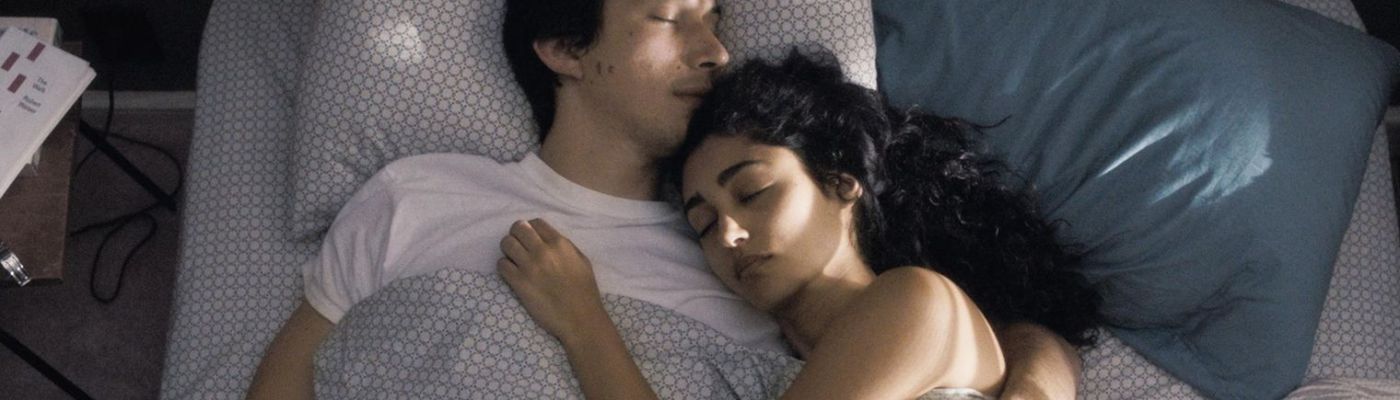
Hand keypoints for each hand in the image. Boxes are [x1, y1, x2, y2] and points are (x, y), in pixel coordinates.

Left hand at [497, 218, 606, 341]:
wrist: (579, 318)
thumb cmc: (585, 290)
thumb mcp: (582, 260)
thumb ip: (565, 247)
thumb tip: (547, 239)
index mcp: (560, 243)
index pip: (536, 223)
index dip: (531, 228)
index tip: (531, 237)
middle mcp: (543, 251)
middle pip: (518, 228)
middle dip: (516, 234)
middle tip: (519, 245)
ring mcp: (529, 267)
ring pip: (506, 244)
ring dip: (508, 249)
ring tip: (514, 258)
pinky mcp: (519, 283)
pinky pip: (501, 265)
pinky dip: (504, 266)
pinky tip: (512, 273)